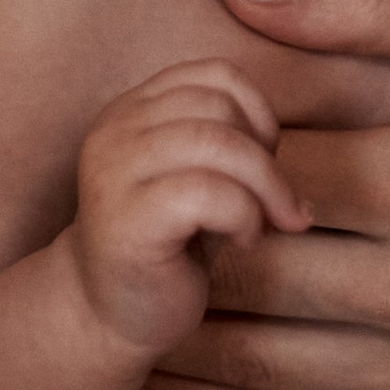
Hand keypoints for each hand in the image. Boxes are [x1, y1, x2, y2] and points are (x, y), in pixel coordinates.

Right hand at [68, 62, 307, 358]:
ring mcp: (113, 172)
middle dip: (267, 158)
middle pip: (219, 106)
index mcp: (133, 110)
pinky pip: (207, 193)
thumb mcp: (200, 177)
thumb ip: (229, 141)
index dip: (258, 112)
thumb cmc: (167, 246)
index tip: (268, 160)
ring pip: (216, 143)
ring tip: (263, 225)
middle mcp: (115, 130)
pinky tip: (243, 242)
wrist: (108, 316)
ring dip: (264, 188)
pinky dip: (244, 216)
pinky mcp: (125, 219)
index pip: (213, 73)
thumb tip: (282, 137)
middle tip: (280, 207)